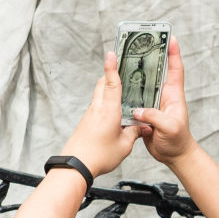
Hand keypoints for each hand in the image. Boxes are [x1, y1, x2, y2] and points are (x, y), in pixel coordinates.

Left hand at [60, 52, 140, 177]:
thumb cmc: (99, 155)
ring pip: (99, 96)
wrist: (75, 165)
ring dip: (109, 89)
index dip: (112, 67)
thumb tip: (143, 126)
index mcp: (108, 110)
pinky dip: (106, 102)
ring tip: (123, 89)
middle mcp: (97, 109)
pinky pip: (97, 106)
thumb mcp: (124, 145)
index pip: (111, 83)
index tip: (111, 53)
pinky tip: (115, 110)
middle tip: (122, 67)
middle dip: (111, 75)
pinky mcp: (86, 122)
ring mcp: (90, 115)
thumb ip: (134, 132)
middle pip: (103, 85)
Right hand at [134, 37, 199, 165]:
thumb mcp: (170, 128)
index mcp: (173, 95)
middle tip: (139, 43)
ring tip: (123, 60)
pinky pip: (133, 98)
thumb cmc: (178, 141)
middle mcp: (163, 96)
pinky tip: (115, 85)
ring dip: (133, 73)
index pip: (175, 70)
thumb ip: (155, 117)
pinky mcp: (143, 111)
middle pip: (156, 72)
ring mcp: (153, 103)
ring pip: (141, 84)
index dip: (173, 53)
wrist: (173, 155)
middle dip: (149, 56)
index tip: (170, 37)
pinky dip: (124, 91)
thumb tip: (138, 110)